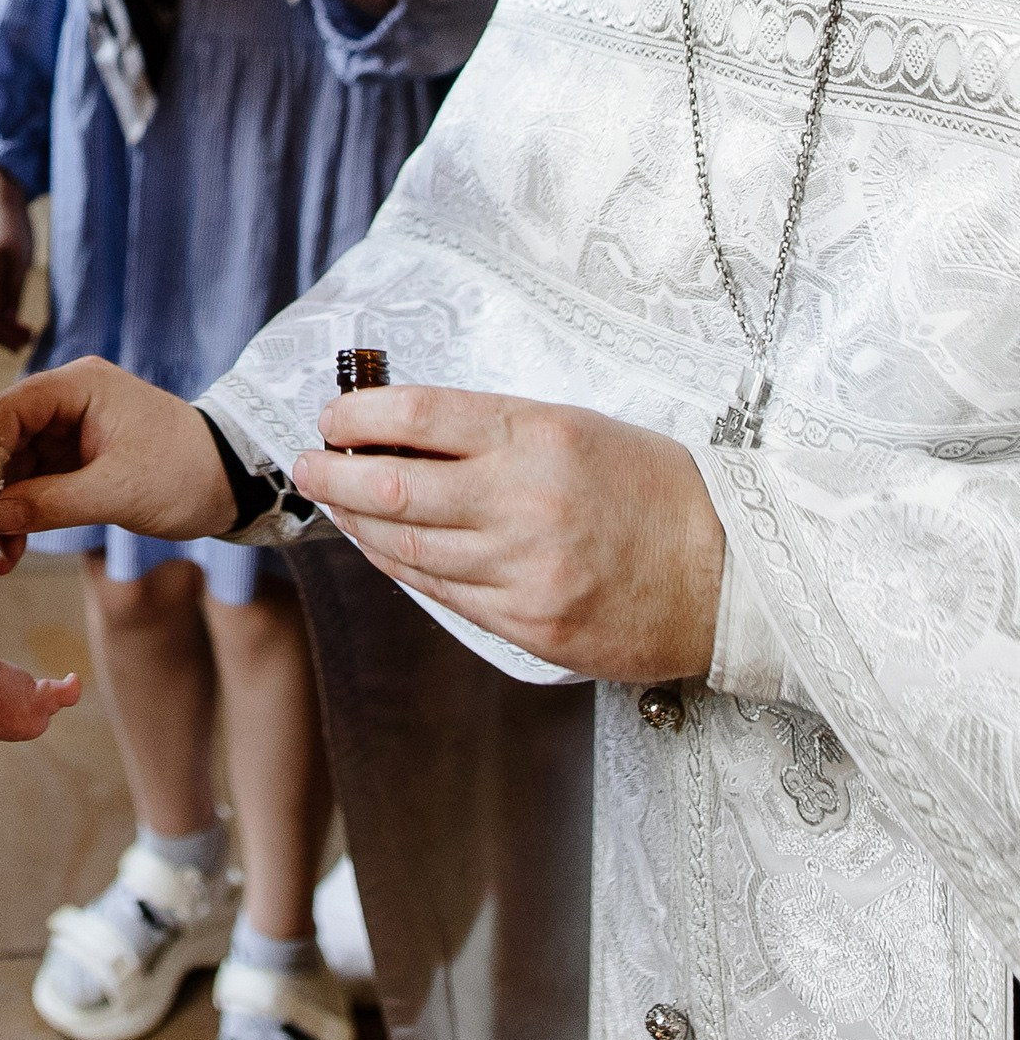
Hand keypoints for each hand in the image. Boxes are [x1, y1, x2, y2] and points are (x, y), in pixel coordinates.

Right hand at [0, 164, 35, 352]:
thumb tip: (10, 321)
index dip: (3, 337)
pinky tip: (16, 314)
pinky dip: (0, 313)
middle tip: (28, 342)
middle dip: (3, 336)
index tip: (25, 343)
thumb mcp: (19, 261)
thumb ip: (14, 292)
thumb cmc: (11, 226)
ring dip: (2, 326)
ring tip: (25, 332)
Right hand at [0, 359, 235, 573]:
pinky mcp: (76, 462)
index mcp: (79, 387)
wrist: (231, 482)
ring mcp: (70, 433)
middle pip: (5, 438)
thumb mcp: (119, 491)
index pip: (8, 410)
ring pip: (16, 468)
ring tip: (0, 553)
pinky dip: (24, 515)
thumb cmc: (187, 471)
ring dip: (5, 511)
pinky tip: (14, 549)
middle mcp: (68, 403)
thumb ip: (51, 502)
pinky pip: (35, 486)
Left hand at [293, 386, 725, 682]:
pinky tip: (381, 548)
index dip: (359, 414)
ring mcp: (526, 570)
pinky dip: (401, 566)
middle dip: (333, 474)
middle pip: (394, 486)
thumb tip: (404, 429)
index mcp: (539, 436)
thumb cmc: (655, 490)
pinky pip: (443, 593)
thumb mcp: (579, 428)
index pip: (419, 416)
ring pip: (408, 546)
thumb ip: (494, 430)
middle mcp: (526, 501)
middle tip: (305, 464)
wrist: (733, 574)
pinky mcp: (531, 625)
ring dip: (357, 524)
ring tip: (334, 504)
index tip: (331, 416)